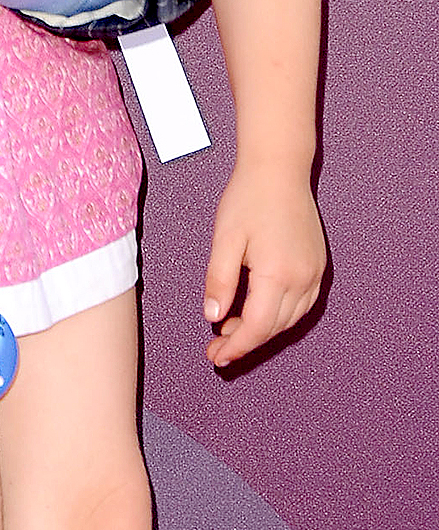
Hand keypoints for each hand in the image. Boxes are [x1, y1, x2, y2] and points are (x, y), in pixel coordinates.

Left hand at [203, 165, 325, 365]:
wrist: (279, 171)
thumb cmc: (247, 199)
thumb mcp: (224, 238)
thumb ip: (219, 279)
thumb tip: (212, 316)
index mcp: (277, 275)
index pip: (256, 326)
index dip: (235, 345)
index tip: (215, 358)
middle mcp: (302, 280)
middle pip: (273, 328)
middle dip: (245, 342)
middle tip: (217, 350)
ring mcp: (314, 275)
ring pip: (289, 320)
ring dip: (261, 330)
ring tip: (230, 331)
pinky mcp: (318, 267)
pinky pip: (300, 305)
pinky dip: (278, 316)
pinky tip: (256, 312)